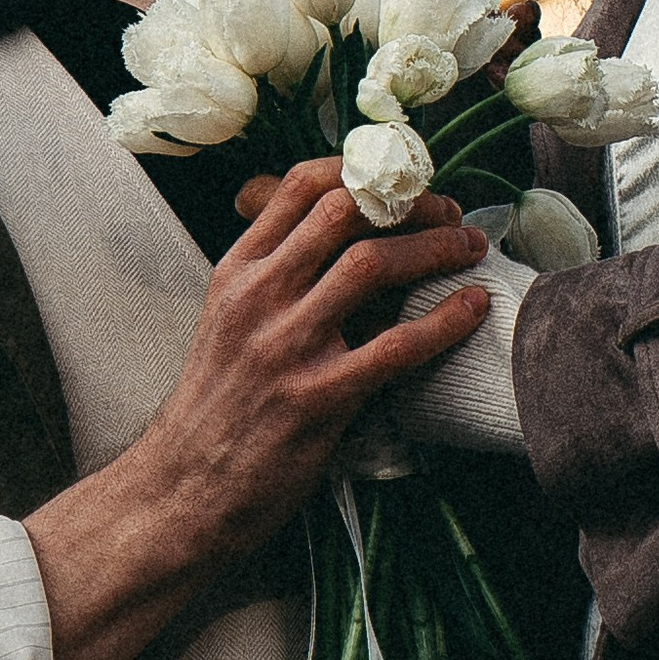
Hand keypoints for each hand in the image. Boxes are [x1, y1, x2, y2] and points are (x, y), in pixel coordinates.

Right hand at [25, 171, 490, 659]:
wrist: (184, 489)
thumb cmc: (218, 405)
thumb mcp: (226, 319)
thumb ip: (274, 272)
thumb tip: (337, 229)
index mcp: (237, 271)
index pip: (300, 188)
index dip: (362, 170)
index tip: (402, 174)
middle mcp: (259, 296)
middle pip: (346, 214)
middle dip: (410, 204)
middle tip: (450, 212)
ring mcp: (287, 346)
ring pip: (373, 265)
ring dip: (435, 250)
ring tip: (470, 250)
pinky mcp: (317, 398)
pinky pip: (395, 347)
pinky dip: (445, 321)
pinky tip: (473, 308)